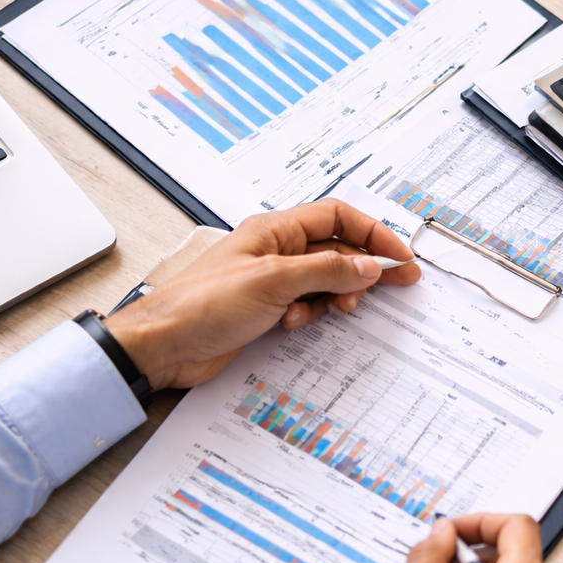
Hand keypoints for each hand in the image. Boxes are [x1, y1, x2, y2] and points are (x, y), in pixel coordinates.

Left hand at [103, 200, 420, 390]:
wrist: (162, 345)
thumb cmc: (202, 305)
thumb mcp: (274, 282)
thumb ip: (327, 270)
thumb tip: (369, 265)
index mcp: (275, 229)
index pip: (338, 217)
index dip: (374, 233)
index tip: (400, 257)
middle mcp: (275, 250)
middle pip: (336, 249)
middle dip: (364, 267)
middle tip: (395, 285)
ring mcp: (271, 280)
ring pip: (325, 280)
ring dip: (336, 295)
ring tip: (338, 310)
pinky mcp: (265, 309)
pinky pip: (306, 305)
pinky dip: (312, 314)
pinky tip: (296, 324)